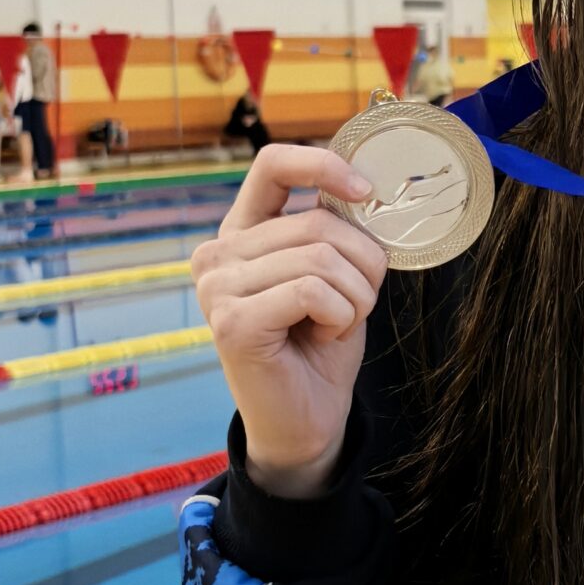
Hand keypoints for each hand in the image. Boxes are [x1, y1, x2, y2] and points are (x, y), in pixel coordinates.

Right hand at [191, 143, 388, 496]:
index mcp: (243, 231)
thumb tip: (359, 186)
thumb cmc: (320, 344)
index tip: (365, 191)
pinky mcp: (231, 320)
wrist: (307, 419)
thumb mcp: (335, 273)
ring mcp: (218, 287)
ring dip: (355, 297)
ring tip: (335, 324)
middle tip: (353, 305)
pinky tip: (322, 336)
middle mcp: (219, 253)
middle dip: (363, 265)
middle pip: (318, 223)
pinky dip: (339, 316)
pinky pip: (312, 290)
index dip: (323, 165)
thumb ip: (333, 229)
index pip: (273, 164)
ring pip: (321, 258)